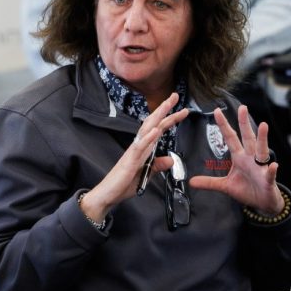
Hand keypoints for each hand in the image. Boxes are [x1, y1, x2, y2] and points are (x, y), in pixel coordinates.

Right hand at [80, 93, 188, 222]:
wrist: (107, 194)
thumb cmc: (124, 184)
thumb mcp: (146, 175)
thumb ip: (157, 166)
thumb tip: (171, 159)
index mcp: (143, 148)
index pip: (158, 129)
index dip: (170, 118)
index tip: (182, 110)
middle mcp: (138, 146)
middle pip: (153, 123)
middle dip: (164, 109)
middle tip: (175, 95)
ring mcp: (133, 152)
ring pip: (146, 130)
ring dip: (157, 117)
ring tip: (167, 105)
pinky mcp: (129, 161)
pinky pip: (140, 147)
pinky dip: (148, 138)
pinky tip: (157, 130)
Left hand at [189, 106, 283, 215]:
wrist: (263, 202)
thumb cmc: (246, 190)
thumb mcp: (225, 186)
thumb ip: (210, 182)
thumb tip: (191, 181)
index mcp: (240, 158)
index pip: (231, 138)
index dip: (224, 125)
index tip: (217, 111)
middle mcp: (250, 159)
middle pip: (247, 138)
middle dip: (244, 123)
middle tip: (242, 108)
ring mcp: (260, 168)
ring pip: (261, 151)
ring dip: (262, 139)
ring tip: (263, 126)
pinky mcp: (268, 180)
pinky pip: (269, 174)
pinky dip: (271, 170)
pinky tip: (274, 165)